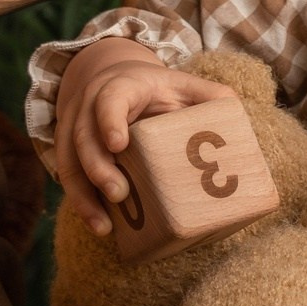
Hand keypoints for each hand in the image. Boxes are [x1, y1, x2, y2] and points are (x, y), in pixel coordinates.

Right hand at [54, 40, 236, 235]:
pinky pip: (69, 177)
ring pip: (69, 162)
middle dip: (98, 168)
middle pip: (84, 138)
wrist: (115, 79)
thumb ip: (212, 97)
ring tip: (103, 226)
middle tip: (119, 194)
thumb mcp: (185, 84)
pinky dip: (82, 203)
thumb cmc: (158, 89)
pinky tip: (99, 226)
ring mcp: (74, 129)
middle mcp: (88, 107)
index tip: (118, 144)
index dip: (110, 121)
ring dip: (84, 196)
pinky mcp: (70, 150)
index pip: (109, 100)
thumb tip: (237, 115)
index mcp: (120, 87)